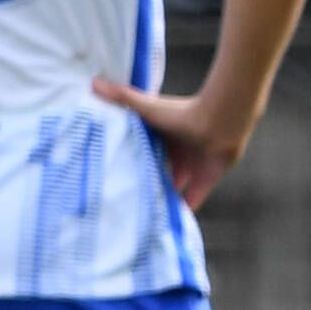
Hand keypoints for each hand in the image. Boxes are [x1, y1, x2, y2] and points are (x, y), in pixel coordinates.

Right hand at [93, 77, 248, 209]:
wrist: (219, 122)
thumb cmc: (181, 113)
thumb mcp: (146, 108)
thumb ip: (121, 97)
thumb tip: (92, 82)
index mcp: (160, 139)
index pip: (142, 154)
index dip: (130, 164)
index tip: (112, 177)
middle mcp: (175, 155)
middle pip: (156, 173)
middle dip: (144, 184)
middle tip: (124, 201)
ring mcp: (190, 169)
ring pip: (172, 189)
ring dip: (161, 200)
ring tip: (140, 218)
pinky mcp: (205, 181)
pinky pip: (192, 201)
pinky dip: (182, 212)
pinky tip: (167, 226)